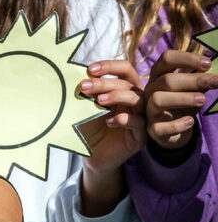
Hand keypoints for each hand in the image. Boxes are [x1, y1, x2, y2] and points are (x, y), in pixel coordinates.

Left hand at [78, 60, 146, 174]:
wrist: (90, 156)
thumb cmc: (89, 127)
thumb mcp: (86, 106)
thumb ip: (88, 91)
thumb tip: (80, 75)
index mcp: (125, 89)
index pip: (125, 69)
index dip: (110, 66)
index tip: (89, 70)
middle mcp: (136, 100)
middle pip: (128, 83)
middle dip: (105, 82)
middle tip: (84, 86)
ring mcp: (141, 117)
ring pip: (137, 99)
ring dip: (117, 96)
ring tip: (98, 101)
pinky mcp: (141, 136)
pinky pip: (139, 123)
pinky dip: (124, 119)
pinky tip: (108, 122)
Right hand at [144, 50, 217, 148]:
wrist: (174, 130)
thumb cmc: (184, 103)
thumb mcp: (192, 88)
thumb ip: (200, 78)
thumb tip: (215, 74)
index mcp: (159, 75)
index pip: (167, 59)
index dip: (186, 58)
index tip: (208, 64)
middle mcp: (150, 91)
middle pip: (166, 80)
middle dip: (193, 80)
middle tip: (216, 82)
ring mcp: (149, 110)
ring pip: (158, 100)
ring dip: (183, 98)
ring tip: (202, 100)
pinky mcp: (153, 129)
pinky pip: (160, 127)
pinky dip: (177, 124)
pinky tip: (190, 121)